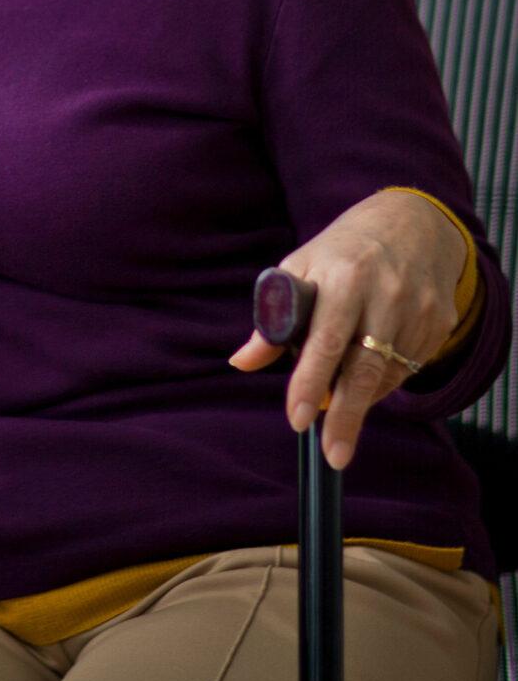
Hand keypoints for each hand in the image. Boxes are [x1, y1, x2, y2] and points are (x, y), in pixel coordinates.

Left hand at [228, 189, 467, 468]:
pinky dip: (383, 385)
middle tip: (332, 455)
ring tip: (339, 413)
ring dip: (361, 401)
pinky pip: (408, 370)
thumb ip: (273, 319)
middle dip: (345, 417)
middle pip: (363, 369)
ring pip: (387, 376)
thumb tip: (240, 362)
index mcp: (343, 277)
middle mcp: (385, 295)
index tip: (297, 419)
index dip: (309, 382)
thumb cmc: (340, 251)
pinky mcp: (439, 324)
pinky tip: (365, 384)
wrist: (410, 224)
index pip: (325, 340)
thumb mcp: (298, 269)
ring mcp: (418, 311)